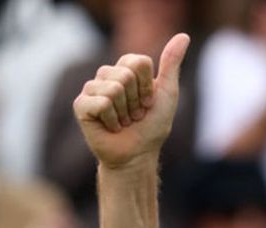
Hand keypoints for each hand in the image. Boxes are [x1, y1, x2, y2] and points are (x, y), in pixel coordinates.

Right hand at [73, 33, 189, 167]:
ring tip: (123, 121)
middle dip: (137, 100)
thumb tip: (184, 36)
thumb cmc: (152, 126)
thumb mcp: (168, 92)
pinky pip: (102, 103)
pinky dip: (113, 120)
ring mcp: (91, 89)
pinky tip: (111, 127)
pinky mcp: (81, 105)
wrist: (138, 154)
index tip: (147, 102)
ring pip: (114, 88)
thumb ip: (171, 64)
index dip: (148, 86)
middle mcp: (106, 75)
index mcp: (124, 68)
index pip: (138, 62)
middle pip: (126, 75)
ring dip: (126, 112)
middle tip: (134, 115)